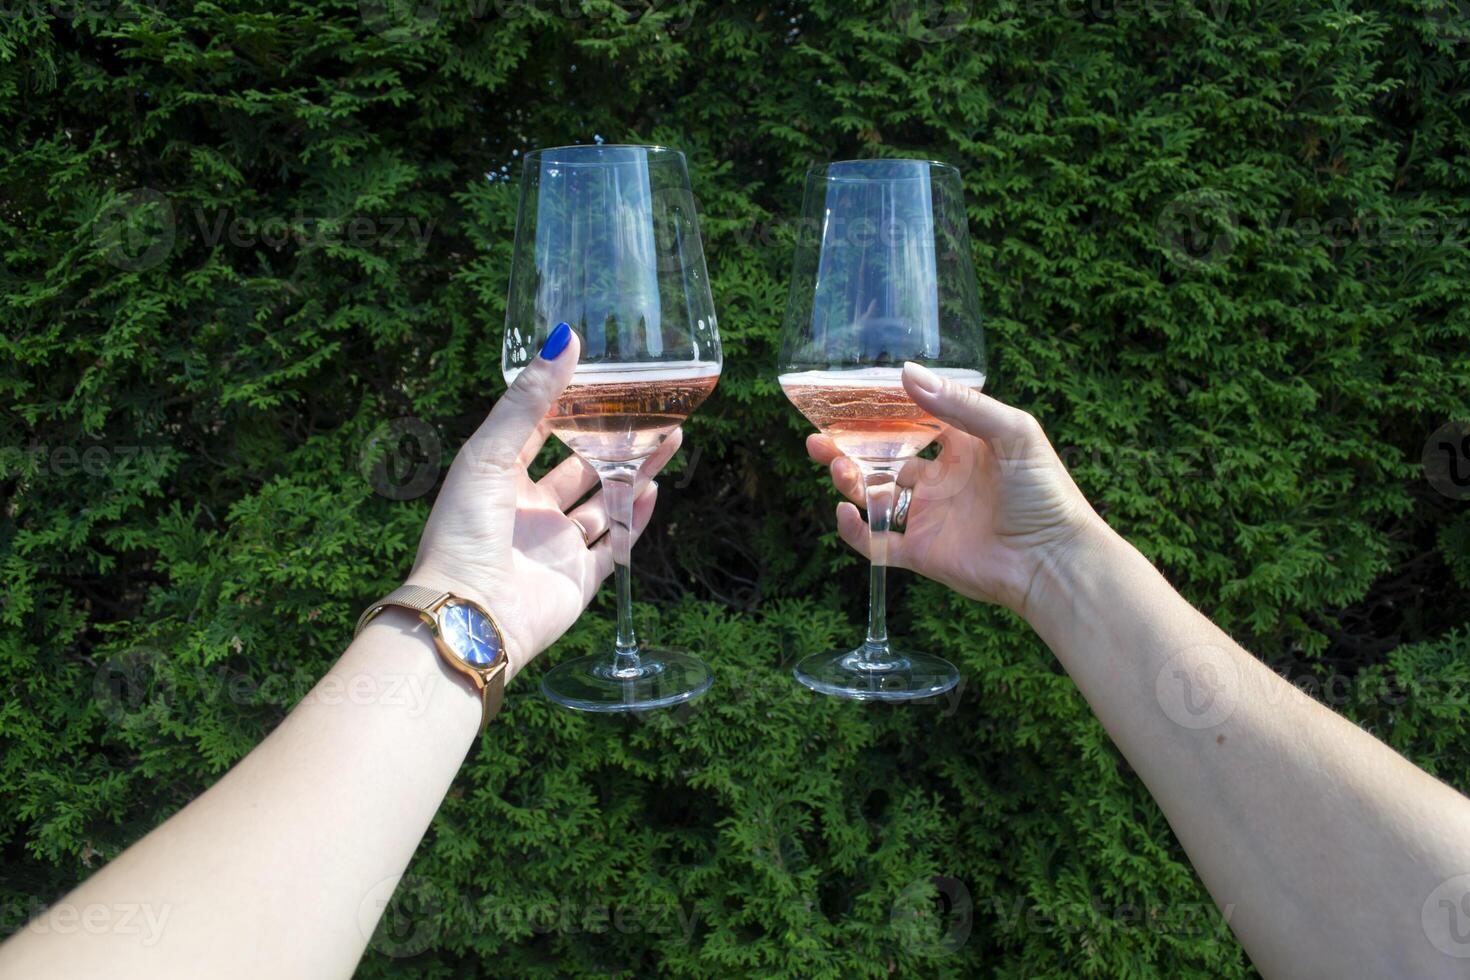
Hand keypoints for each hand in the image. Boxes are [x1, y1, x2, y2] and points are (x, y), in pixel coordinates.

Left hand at [406, 330, 679, 676]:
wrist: (471, 612)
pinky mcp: (579, 579)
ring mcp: (556, 546)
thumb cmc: (465, 530)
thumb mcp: (489, 453)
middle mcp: (529, 511)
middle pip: (581, 467)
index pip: (538, 432)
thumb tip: (566, 338)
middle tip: (650, 411)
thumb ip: (529, 400)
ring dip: (635, 473)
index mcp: (499, 479)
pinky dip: (636, 518)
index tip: (601, 376)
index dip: (567, 406)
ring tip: (670, 440)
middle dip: (614, 440)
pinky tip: (655, 490)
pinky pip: (616, 545)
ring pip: (605, 502)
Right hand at [808, 362, 1101, 614]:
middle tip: (819, 439)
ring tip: (838, 469)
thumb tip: (907, 373)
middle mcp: (940, 480)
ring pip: (874, 497)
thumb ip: (960, 404)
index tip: (849, 400)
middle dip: (848, 449)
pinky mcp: (921, 553)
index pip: (912, 423)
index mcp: (962, 448)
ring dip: (850, 482)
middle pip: (882, 460)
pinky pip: (876, 544)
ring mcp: (928, 517)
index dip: (881, 413)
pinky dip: (855, 531)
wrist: (1053, 559)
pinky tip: (845, 511)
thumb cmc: (1045, 492)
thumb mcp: (1012, 432)